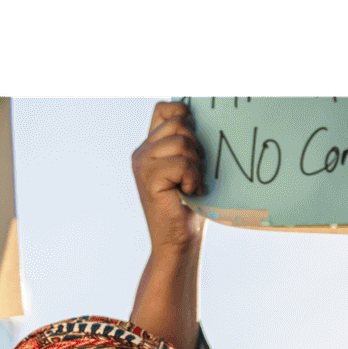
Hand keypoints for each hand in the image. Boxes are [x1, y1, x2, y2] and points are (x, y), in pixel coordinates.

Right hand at [132, 100, 205, 251]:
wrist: (179, 240)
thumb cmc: (190, 205)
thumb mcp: (190, 166)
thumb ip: (188, 143)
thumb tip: (206, 117)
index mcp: (149, 147)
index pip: (164, 108)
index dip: (182, 112)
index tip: (195, 134)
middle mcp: (142, 153)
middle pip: (178, 123)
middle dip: (196, 145)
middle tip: (194, 171)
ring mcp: (143, 166)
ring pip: (181, 142)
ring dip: (196, 164)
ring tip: (191, 183)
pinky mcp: (149, 179)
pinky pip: (181, 163)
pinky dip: (192, 177)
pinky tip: (188, 191)